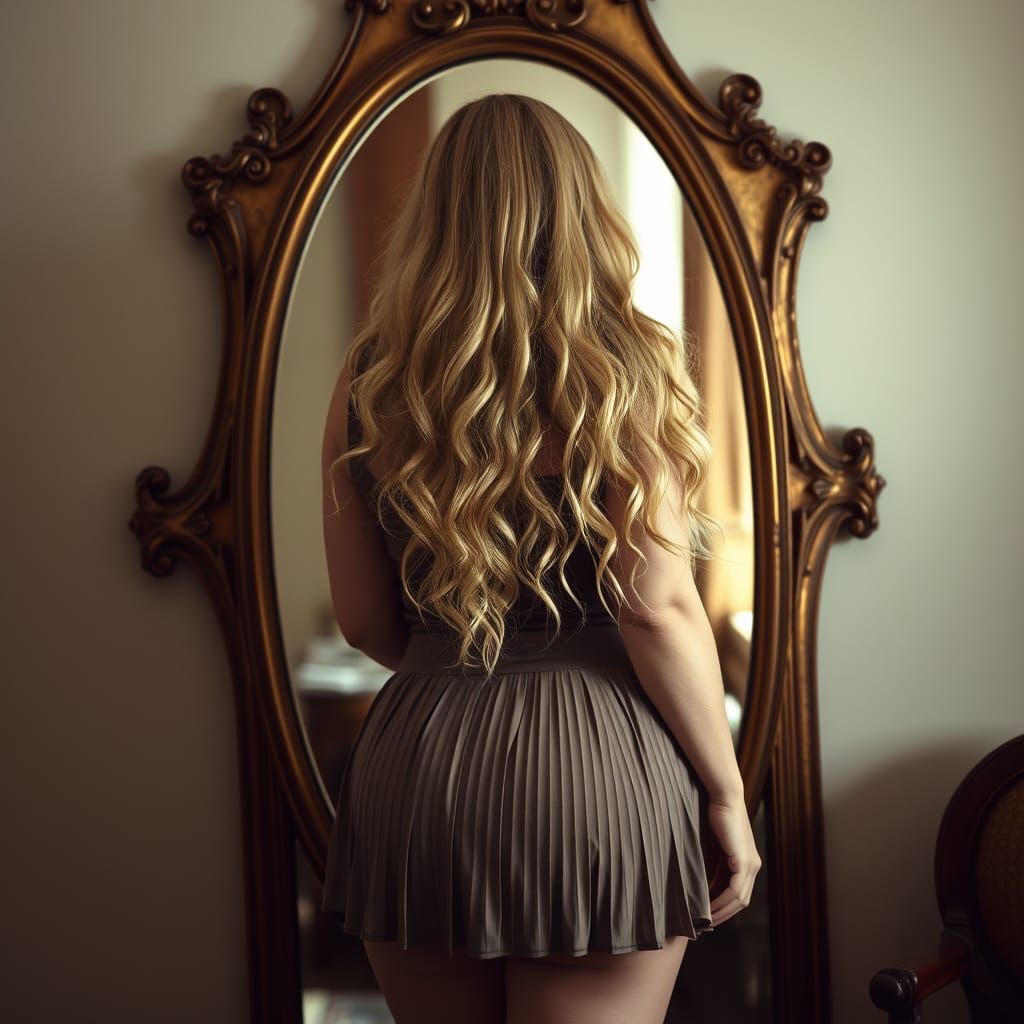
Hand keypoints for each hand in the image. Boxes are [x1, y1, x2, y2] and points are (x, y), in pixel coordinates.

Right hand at [706, 797, 761, 926]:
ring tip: (705, 919)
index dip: (723, 907)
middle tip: (705, 924)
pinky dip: (721, 901)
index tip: (707, 915)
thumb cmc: (715, 816)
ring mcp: (751, 865)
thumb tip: (702, 886)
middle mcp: (753, 866)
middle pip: (740, 901)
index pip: (738, 894)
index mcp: (747, 863)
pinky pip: (734, 890)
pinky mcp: (744, 861)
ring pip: (739, 899)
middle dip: (723, 914)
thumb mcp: (713, 847)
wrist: (723, 797)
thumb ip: (711, 865)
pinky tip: (709, 906)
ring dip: (722, 911)